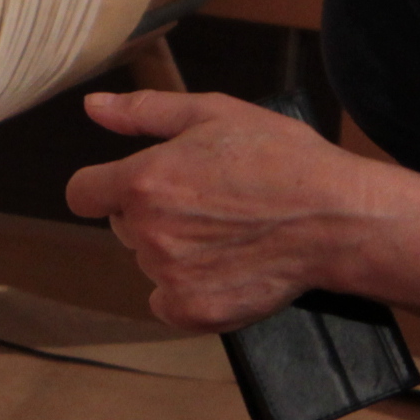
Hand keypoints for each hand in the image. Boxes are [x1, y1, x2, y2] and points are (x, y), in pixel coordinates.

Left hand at [64, 89, 369, 333]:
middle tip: (207, 201)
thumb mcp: (213, 114)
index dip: (107, 186)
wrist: (336, 219)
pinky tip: (225, 266)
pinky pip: (167, 302)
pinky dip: (189, 290)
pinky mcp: (195, 313)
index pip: (83, 193)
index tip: (139, 185)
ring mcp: (170, 278)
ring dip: (174, 251)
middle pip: (123, 226)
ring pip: (149, 262)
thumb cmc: (280, 159)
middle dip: (153, 213)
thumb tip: (92, 106)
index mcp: (144, 182)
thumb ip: (143, 112)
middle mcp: (149, 233)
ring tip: (226, 232)